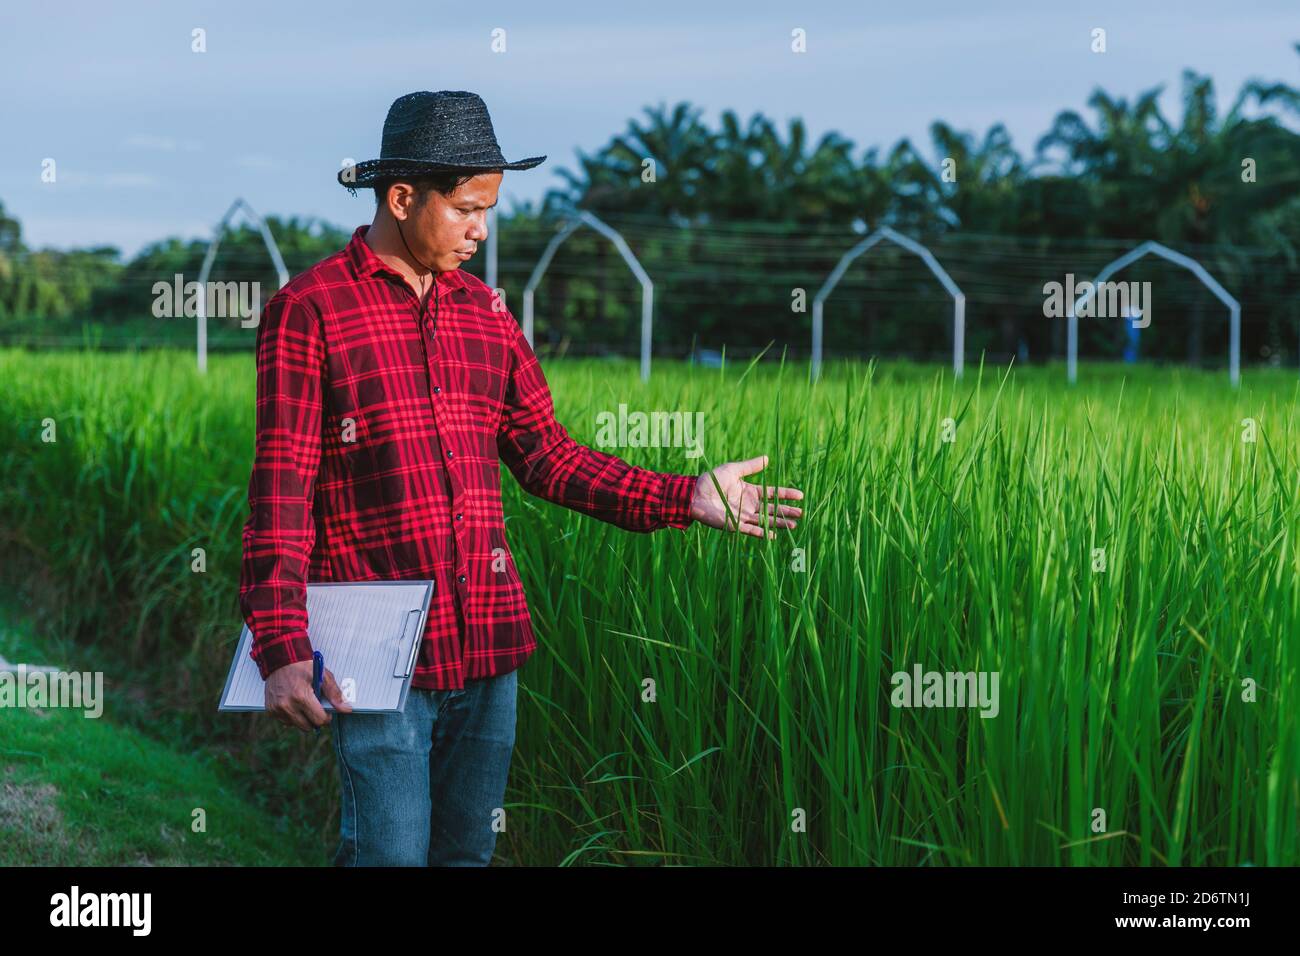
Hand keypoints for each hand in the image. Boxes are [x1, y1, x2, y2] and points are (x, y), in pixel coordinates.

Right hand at [265, 659, 352, 731]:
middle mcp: (287, 705)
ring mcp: (277, 709)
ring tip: (304, 704)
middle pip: (308, 726)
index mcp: (301, 696)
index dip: (326, 717)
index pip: (319, 720)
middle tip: (316, 707)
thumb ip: (335, 694)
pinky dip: (292, 717)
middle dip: (315, 719)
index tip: (326, 711)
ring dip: (303, 719)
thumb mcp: (322, 676)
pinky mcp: (271, 710)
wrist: (281, 660)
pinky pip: (286, 722)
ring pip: (296, 725)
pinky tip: (294, 704)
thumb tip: (346, 709)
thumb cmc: (303, 666)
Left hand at [688, 455, 803, 538]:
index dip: (786, 494)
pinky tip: (773, 536)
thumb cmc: (712, 480)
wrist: (695, 493)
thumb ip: (750, 466)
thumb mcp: (734, 470)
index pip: (773, 493)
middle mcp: (749, 505)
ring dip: (778, 523)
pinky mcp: (734, 525)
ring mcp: (743, 516)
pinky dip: (761, 533)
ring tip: (792, 525)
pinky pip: (750, 530)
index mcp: (750, 492)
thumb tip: (767, 458)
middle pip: (772, 509)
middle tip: (801, 513)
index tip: (800, 495)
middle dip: (786, 511)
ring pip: (765, 521)